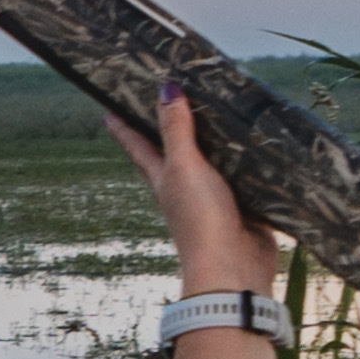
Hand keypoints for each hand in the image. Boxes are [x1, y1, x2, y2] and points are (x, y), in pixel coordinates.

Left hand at [125, 89, 287, 296]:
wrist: (232, 269)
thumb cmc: (200, 219)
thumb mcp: (184, 168)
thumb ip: (176, 131)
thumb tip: (166, 90)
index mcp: (162, 178)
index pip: (138, 145)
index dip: (123, 127)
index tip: (107, 110)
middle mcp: (183, 187)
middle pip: (169, 154)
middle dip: (163, 133)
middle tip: (160, 109)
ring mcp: (212, 197)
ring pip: (207, 164)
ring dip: (208, 146)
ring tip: (212, 121)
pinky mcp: (242, 206)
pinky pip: (240, 178)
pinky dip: (243, 164)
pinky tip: (252, 153)